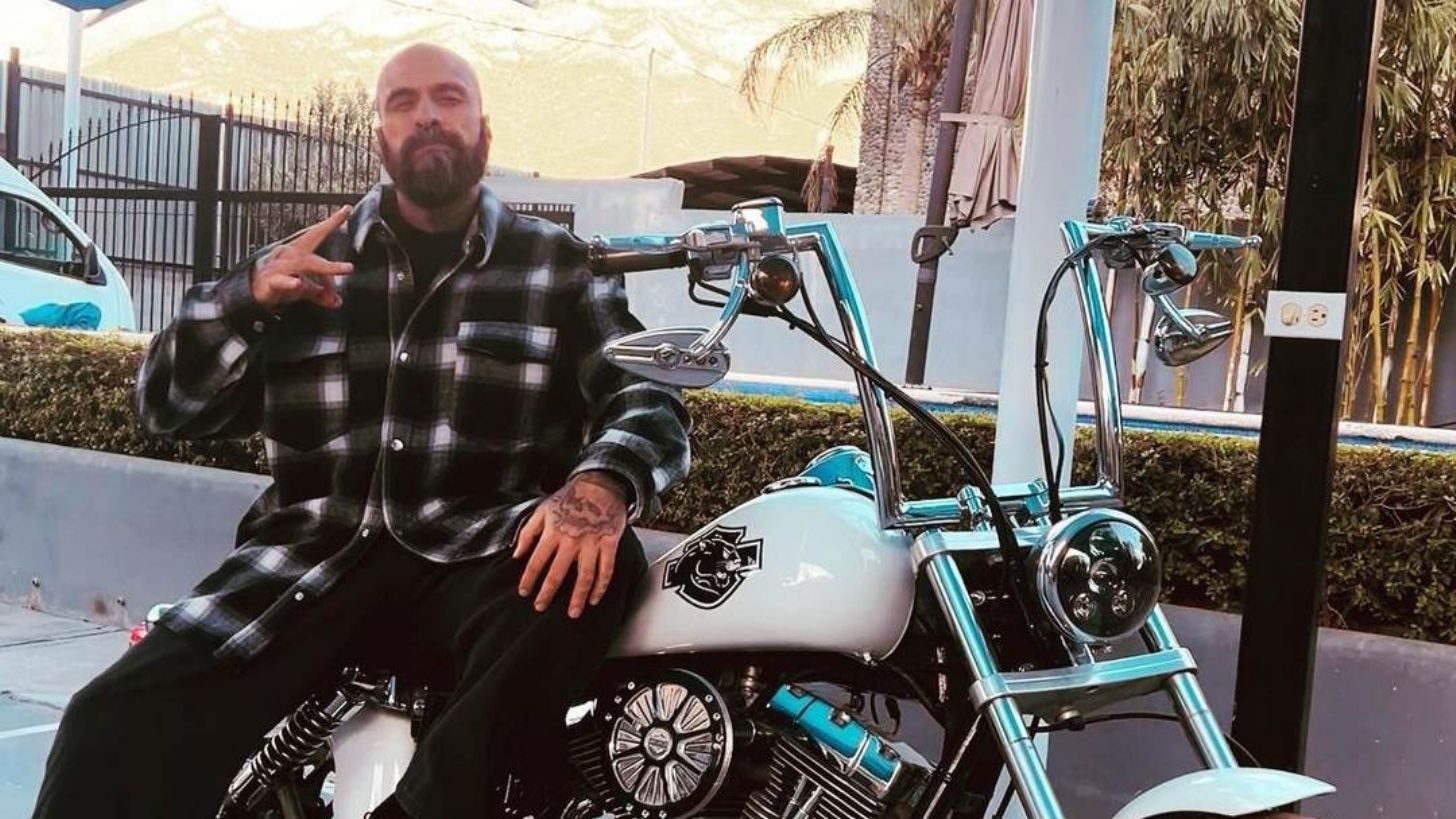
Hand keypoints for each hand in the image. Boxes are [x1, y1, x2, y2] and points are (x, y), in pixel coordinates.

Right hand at [251, 207, 354, 310]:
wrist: (252, 290)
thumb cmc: (279, 280)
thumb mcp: (305, 288)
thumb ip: (322, 293)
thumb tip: (337, 301)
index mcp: (299, 251)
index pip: (318, 233)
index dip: (332, 222)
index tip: (347, 209)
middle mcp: (290, 254)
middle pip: (312, 248)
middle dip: (330, 252)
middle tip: (349, 266)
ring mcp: (280, 266)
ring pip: (302, 265)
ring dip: (323, 271)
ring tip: (340, 277)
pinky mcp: (271, 280)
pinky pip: (281, 281)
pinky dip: (290, 282)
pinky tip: (298, 283)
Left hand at [513, 472, 629, 617]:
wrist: (600, 484)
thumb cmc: (569, 498)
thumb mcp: (542, 510)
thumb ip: (528, 532)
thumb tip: (517, 555)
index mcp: (553, 532)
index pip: (536, 562)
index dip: (528, 580)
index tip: (524, 593)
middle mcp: (571, 540)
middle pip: (558, 573)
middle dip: (548, 593)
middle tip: (540, 607)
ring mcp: (592, 543)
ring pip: (584, 576)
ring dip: (578, 597)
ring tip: (573, 613)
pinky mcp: (609, 543)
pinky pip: (606, 569)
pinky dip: (601, 586)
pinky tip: (594, 598)